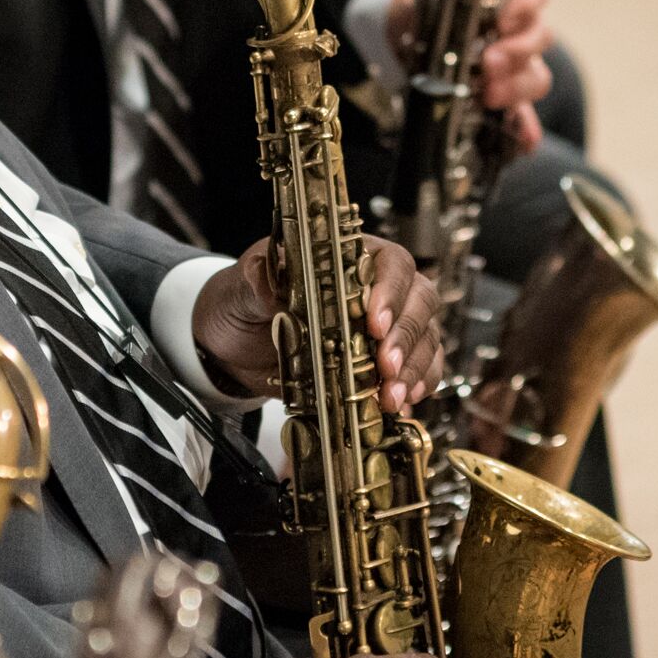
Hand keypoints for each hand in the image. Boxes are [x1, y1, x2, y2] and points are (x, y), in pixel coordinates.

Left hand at [192, 234, 445, 413]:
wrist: (233, 345)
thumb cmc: (245, 301)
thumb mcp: (241, 286)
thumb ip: (256, 279)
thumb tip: (266, 279)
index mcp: (350, 257)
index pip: (390, 262)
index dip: (390, 291)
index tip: (374, 323)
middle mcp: (377, 287)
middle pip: (419, 300)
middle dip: (406, 336)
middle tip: (386, 367)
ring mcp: (385, 325)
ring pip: (424, 337)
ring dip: (414, 367)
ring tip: (391, 396)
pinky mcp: (382, 361)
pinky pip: (419, 367)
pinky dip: (417, 383)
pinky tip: (404, 400)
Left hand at [385, 0, 552, 155]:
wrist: (410, 39)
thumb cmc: (428, 8)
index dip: (527, 3)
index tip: (503, 18)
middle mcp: (520, 33)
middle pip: (540, 38)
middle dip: (517, 51)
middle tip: (489, 63)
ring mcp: (516, 70)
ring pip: (537, 77)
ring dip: (517, 88)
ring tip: (488, 95)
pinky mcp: (505, 102)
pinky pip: (525, 120)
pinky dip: (526, 131)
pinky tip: (524, 142)